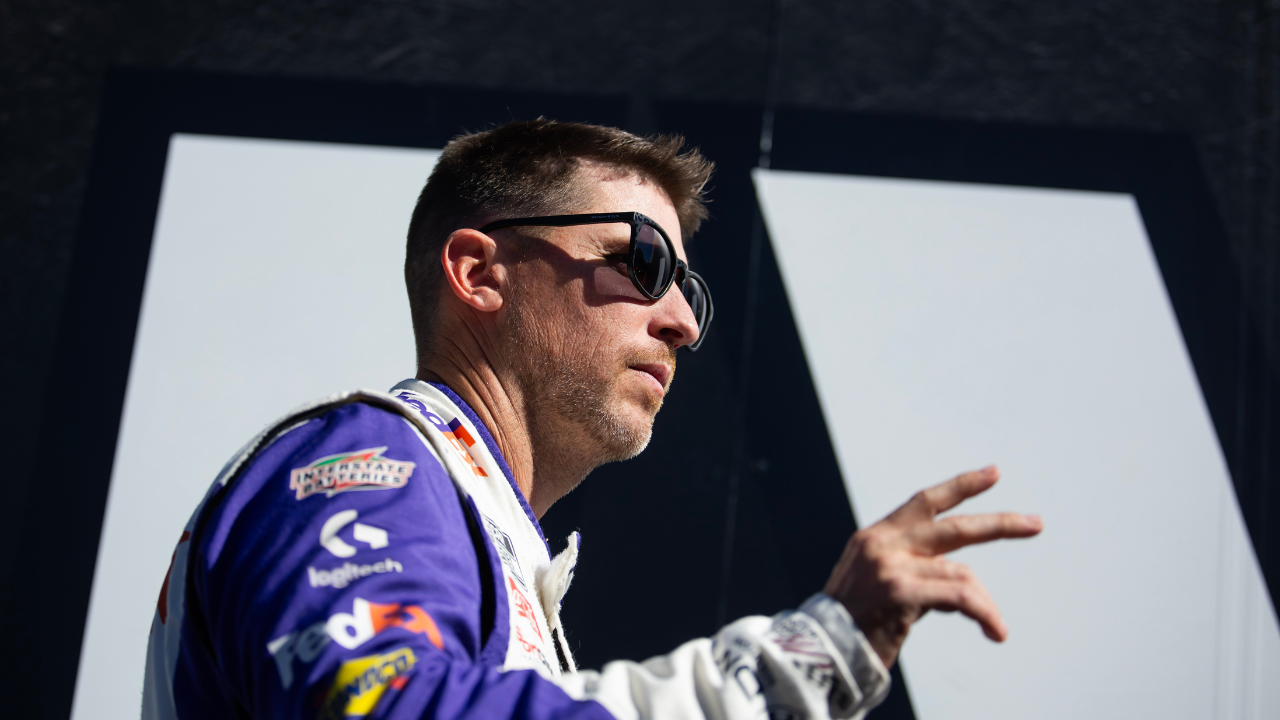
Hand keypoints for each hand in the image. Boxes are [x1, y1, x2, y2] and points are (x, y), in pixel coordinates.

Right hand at [822, 466, 1042, 667]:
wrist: (821, 652)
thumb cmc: (853, 623)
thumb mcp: (876, 581)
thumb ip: (909, 565)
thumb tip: (956, 572)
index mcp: (876, 536)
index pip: (925, 501)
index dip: (962, 486)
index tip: (993, 474)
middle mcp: (883, 544)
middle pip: (954, 527)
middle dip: (1000, 524)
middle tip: (1035, 524)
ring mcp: (891, 566)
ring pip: (962, 574)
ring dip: (984, 604)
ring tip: (995, 626)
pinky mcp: (900, 591)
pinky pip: (958, 597)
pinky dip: (983, 613)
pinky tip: (994, 630)